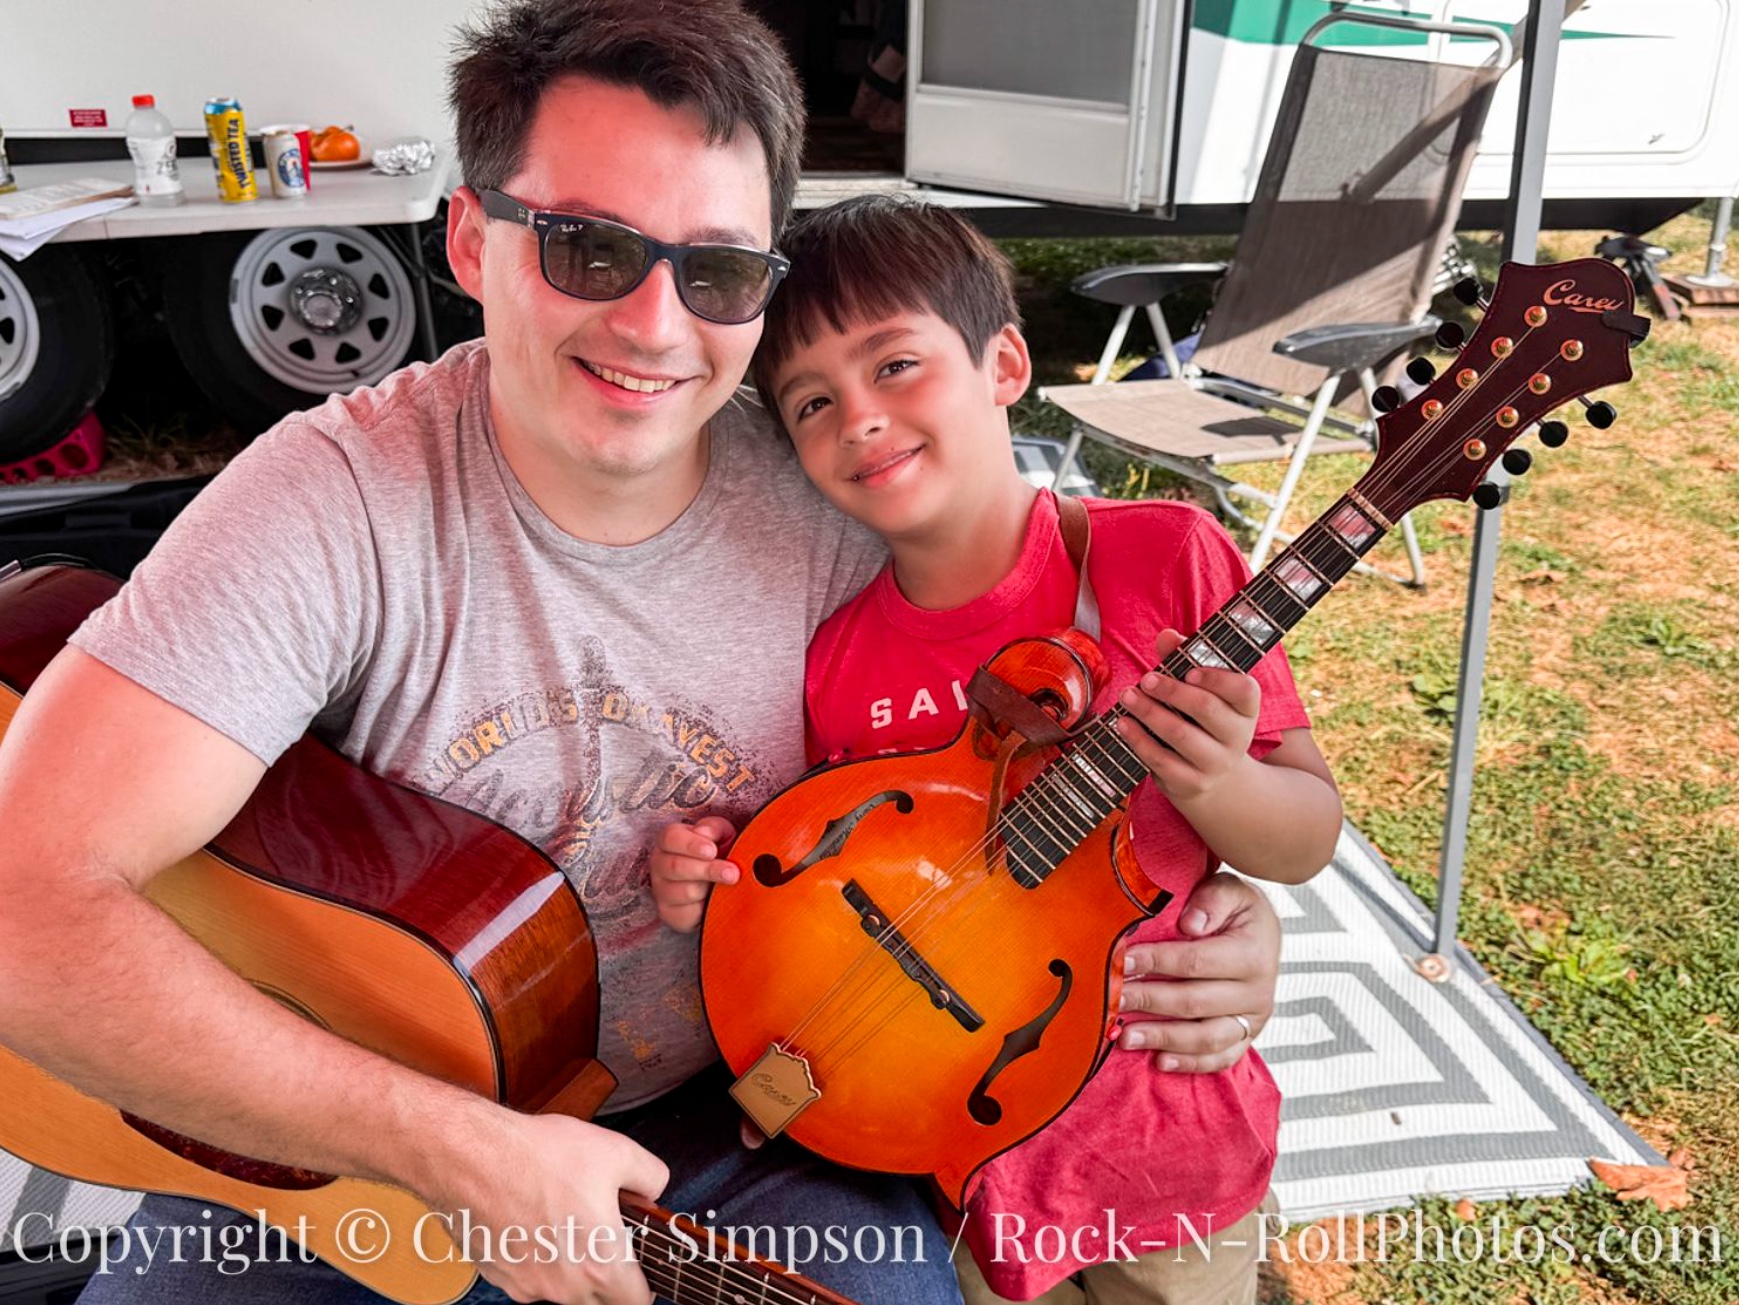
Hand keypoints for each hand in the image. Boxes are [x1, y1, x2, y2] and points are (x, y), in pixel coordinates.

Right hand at [427, 1101, 668, 1303]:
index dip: (645, 1283)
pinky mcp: (497, 1275)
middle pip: (598, 1298)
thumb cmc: (539, 1155)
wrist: (471, 1156)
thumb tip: (654, 1190)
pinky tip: (529, 1216)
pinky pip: (527, 1275)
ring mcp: (526, 1286)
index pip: (636, 1302)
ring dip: (567, 1263)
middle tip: (601, 1230)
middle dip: (606, 1272)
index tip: (641, 1263)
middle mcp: (563, 1287)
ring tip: (561, 1214)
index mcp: (600, 1265)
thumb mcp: (618, 1152)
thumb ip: (651, 1176)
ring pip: (560, 1287)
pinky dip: (534, 1255)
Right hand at [649, 817, 739, 932]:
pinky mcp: (668, 913)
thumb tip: (706, 833)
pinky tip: (714, 900)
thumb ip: (714, 828)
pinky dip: (703, 908)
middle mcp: (660, 864)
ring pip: (683, 891)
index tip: (712, 851)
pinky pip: (685, 913)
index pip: (670, 838)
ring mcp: (661, 890)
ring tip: (727, 886)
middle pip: (675, 866)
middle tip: (732, 873)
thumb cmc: (716, 854)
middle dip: (707, 870)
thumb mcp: (720, 835)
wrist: (716, 884)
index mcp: (669, 841)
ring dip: (708, 889)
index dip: (691, 844)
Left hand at [1113, 630, 1261, 804]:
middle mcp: (1237, 738)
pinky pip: (1161, 760)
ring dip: (1149, 712)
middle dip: (1172, 691)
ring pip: (1180, 735)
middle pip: (1206, 708)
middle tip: (1146, 680)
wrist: (1213, 780)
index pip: (1244, 690)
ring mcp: (1216, 764)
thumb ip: (1184, 659)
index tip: (1188, 671)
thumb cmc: (1201, 721)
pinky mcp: (1191, 784)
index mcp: (1246, 709)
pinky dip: (1139, 740)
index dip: (1217, 679)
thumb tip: (1167, 636)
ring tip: (1128, 696)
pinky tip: (1123, 723)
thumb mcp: (1200, 691)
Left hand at [1114, 871, 1280, 1072]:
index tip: (1121, 963)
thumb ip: (1213, 898)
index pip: (1195, 962)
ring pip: (1206, 1037)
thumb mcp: (1232, 890)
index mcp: (1253, 953)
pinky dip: (1190, 1063)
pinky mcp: (1246, 1037)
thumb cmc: (1238, 910)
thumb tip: (1189, 924)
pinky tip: (1159, 1061)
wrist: (1264, 934)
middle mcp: (1258, 991)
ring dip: (1163, 1038)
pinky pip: (1219, 1058)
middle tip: (1113, 1000)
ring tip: (1125, 1037)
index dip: (1156, 962)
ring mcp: (1252, 1019)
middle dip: (1149, 1001)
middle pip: (1195, 1002)